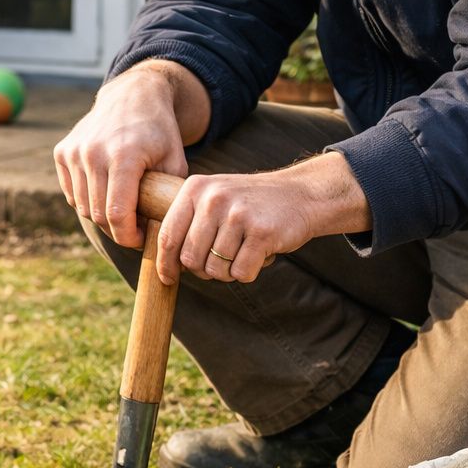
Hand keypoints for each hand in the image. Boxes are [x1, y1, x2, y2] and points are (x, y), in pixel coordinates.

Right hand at [54, 61, 209, 247]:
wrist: (133, 96)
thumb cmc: (159, 132)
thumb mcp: (175, 162)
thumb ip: (168, 197)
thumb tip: (163, 232)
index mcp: (123, 156)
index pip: (117, 215)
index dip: (128, 237)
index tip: (141, 240)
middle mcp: (93, 153)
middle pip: (98, 215)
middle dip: (117, 230)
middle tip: (134, 229)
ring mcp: (74, 152)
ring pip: (83, 207)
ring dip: (101, 216)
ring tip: (122, 210)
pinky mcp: (62, 152)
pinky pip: (72, 194)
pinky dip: (87, 201)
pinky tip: (106, 192)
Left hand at [156, 153, 371, 284]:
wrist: (302, 194)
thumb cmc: (252, 204)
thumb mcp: (215, 198)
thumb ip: (189, 222)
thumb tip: (165, 264)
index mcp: (195, 188)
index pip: (168, 236)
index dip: (165, 264)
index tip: (168, 279)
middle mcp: (214, 198)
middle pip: (190, 259)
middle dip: (204, 269)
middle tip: (224, 259)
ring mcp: (238, 214)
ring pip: (215, 269)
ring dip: (229, 271)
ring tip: (244, 251)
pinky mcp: (261, 232)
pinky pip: (240, 273)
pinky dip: (250, 272)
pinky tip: (260, 253)